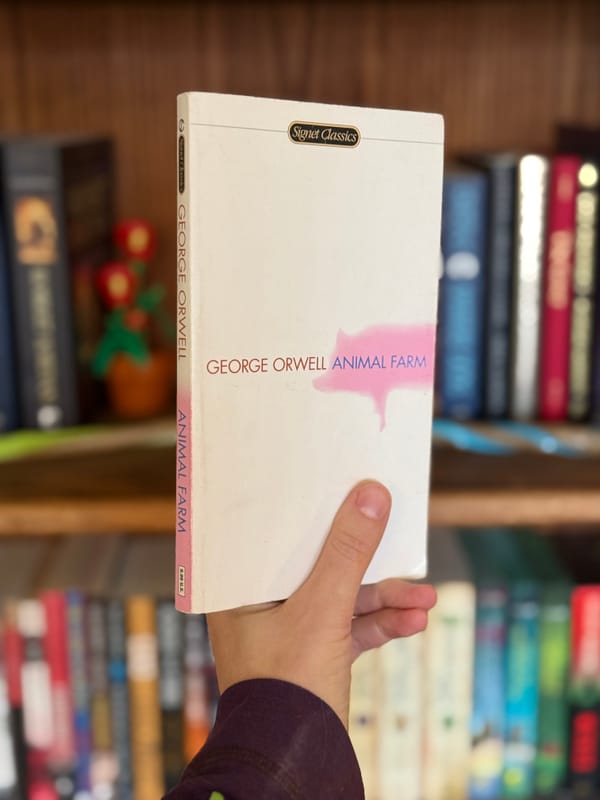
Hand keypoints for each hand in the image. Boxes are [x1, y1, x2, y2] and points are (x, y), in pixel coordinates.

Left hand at [207, 480, 435, 727]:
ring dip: (385, 598)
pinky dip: (381, 625)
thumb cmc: (287, 687)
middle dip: (367, 561)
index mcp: (241, 589)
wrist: (293, 767)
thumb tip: (371, 494)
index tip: (345, 487)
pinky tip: (415, 621)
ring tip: (427, 598)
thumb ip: (348, 552)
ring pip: (341, 597)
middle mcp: (261, 605)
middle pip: (317, 563)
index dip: (313, 510)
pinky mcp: (313, 655)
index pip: (278, 534)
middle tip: (398, 536)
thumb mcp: (322, 610)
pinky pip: (350, 628)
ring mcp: (288, 631)